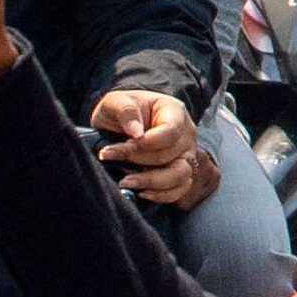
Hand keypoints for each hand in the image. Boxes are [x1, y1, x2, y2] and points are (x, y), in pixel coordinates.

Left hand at [93, 89, 208, 206]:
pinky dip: (161, 195)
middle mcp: (186, 135)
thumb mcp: (117, 101)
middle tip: (111, 157)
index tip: (123, 145)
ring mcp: (185, 156)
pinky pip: (179, 190)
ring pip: (180, 176)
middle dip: (138, 160)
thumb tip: (136, 132)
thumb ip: (125, 111)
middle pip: (171, 155)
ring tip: (125, 182)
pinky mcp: (179, 174)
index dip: (147, 143)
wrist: (121, 123)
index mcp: (175, 112)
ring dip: (151, 182)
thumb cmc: (121, 110)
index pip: (170, 131)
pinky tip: (140, 192)